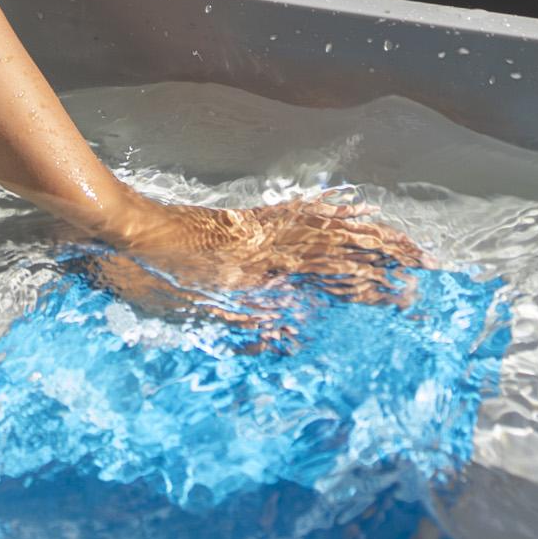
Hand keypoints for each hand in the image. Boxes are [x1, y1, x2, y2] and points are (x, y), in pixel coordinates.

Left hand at [93, 194, 422, 311]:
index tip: (407, 293)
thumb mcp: (197, 309)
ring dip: (365, 231)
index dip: (371, 283)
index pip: (332, 272)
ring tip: (397, 238)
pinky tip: (341, 211)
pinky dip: (328, 211)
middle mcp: (269, 239)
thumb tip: (301, 327)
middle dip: (384, 254)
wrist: (115, 229)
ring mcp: (257, 225)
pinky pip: (297, 211)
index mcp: (264, 264)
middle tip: (422, 265)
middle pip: (339, 242)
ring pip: (324, 223)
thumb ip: (249, 318)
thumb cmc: (149, 277)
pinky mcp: (243, 220)